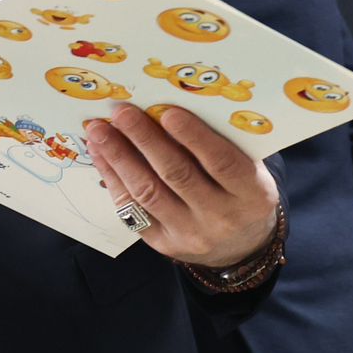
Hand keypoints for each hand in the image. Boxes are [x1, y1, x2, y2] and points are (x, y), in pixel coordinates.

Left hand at [84, 104, 278, 267]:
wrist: (242, 245)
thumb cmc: (241, 193)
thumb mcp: (248, 170)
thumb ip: (221, 144)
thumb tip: (168, 107)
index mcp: (252, 194)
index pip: (222, 163)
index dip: (194, 137)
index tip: (167, 112)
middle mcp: (221, 217)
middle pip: (177, 175)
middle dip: (145, 139)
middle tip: (123, 112)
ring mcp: (190, 234)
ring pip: (147, 192)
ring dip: (119, 157)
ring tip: (99, 130)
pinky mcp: (163, 243)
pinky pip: (131, 209)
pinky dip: (112, 177)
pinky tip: (100, 154)